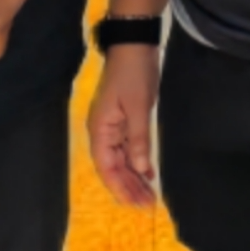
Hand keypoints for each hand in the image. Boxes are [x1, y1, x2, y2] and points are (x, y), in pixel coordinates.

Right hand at [86, 40, 161, 207]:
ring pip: (121, 160)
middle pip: (113, 167)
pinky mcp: (124, 120)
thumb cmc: (133, 75)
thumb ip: (139, 141)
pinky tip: (149, 174)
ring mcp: (113, 126)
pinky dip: (138, 162)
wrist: (134, 45)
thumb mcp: (137, 108)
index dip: (120, 187)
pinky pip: (128, 148)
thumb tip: (142, 170)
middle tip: (148, 205)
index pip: (106, 167)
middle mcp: (103, 132)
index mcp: (100, 130)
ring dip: (134, 177)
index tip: (136, 204)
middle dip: (129, 187)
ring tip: (149, 195)